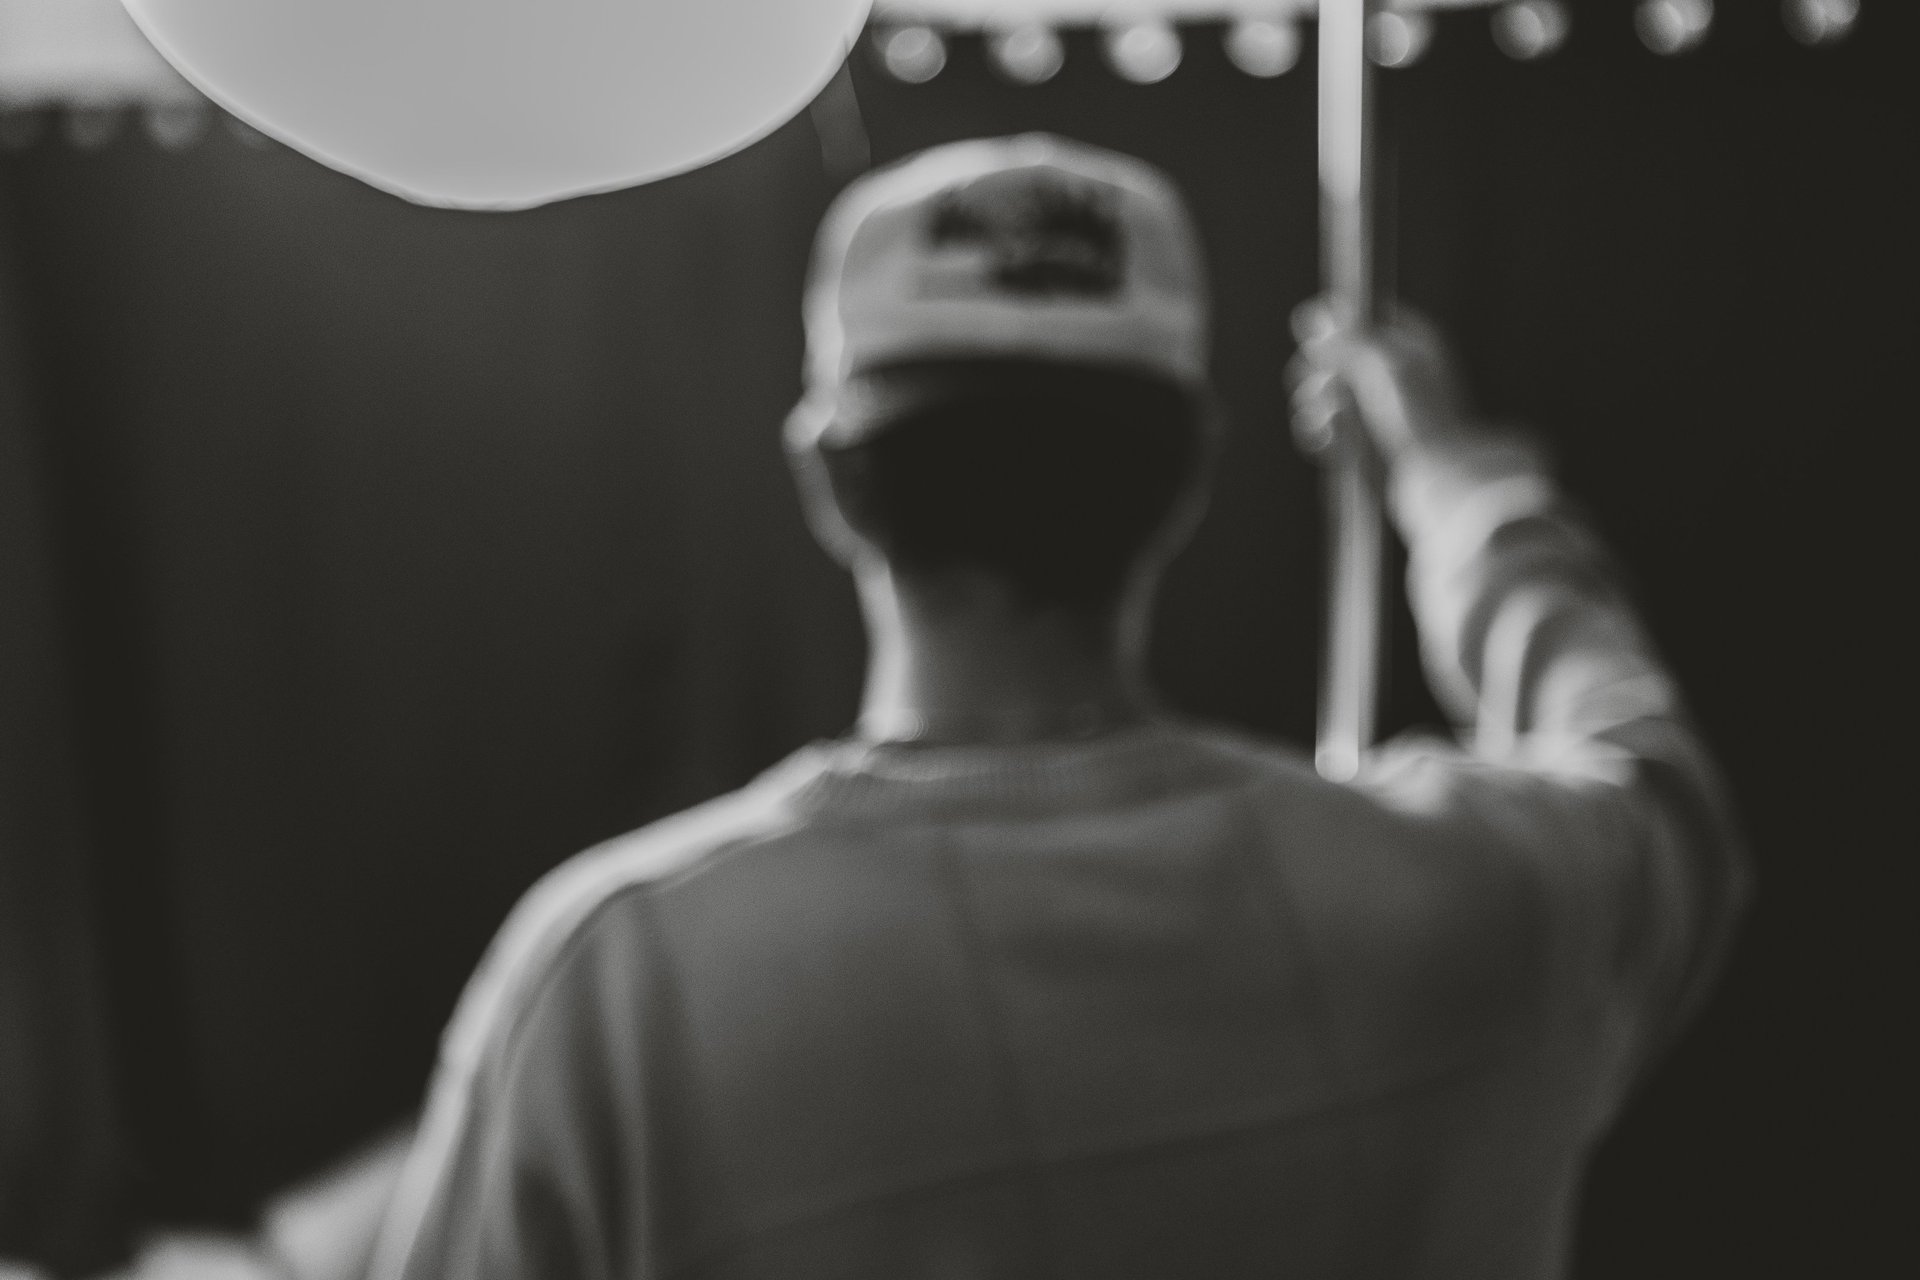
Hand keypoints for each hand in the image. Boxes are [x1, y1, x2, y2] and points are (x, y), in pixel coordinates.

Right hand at [1288, 299, 1478, 463]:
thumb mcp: (1388, 366)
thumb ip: (1347, 340)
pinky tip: (1327, 438)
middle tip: (1327, 387)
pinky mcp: (1355, 442)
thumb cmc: (1425, 420)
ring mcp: (1369, 410)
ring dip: (1314, 403)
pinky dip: (1315, 432)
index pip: (1364, 316)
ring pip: (1318, 392)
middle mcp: (1387, 373)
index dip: (1336, 324)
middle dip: (1318, 370)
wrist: (1438, 480)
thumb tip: (1306, 318)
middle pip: (1330, 354)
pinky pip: (1318, 428)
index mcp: (1409, 344)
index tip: (1320, 338)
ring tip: (1331, 418)